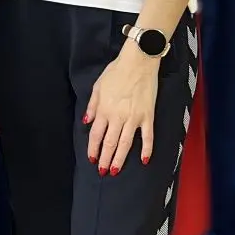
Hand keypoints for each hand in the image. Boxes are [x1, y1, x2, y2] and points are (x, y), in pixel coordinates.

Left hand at [84, 42, 160, 173]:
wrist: (138, 62)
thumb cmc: (116, 72)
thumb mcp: (97, 87)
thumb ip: (92, 106)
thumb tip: (86, 122)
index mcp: (104, 110)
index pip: (96, 135)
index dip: (93, 149)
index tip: (92, 159)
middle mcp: (117, 117)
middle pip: (109, 143)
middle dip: (105, 159)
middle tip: (103, 172)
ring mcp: (134, 118)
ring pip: (126, 144)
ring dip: (120, 159)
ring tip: (115, 171)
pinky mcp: (148, 116)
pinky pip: (147, 136)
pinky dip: (147, 149)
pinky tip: (144, 160)